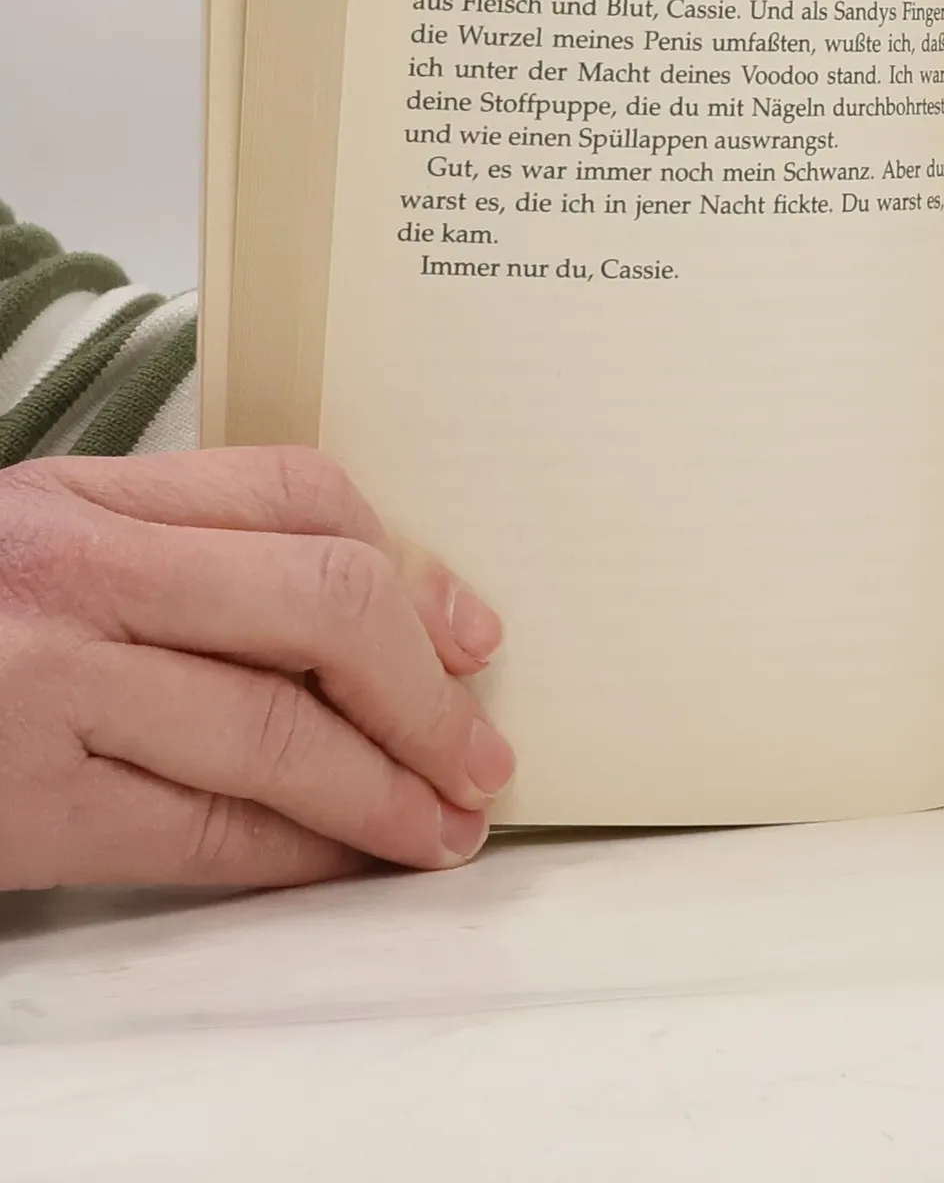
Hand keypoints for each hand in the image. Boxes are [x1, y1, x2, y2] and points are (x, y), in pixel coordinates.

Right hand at [0, 446, 512, 888]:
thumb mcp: (53, 539)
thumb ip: (195, 546)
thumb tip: (392, 615)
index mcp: (88, 495)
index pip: (302, 496)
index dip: (413, 571)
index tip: (475, 637)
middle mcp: (76, 576)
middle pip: (322, 605)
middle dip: (426, 694)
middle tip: (483, 754)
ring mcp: (45, 692)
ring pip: (277, 731)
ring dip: (388, 788)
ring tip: (447, 824)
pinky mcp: (21, 810)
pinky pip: (200, 833)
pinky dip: (297, 854)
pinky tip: (349, 863)